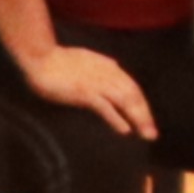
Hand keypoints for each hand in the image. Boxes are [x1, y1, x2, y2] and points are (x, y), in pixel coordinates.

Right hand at [21, 44, 156, 140]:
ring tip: (145, 135)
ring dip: (137, 119)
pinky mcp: (84, 92)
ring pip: (124, 101)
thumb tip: (115, 66)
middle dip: (145, 115)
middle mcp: (107, 74)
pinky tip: (125, 130)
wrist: (41, 58)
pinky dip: (117, 118)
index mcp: (108, 67)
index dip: (142, 104)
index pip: (132, 87)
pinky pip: (105, 107)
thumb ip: (101, 64)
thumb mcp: (86, 60)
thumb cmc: (58, 60)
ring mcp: (96, 83)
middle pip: (133, 95)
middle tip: (153, 134)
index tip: (147, 120)